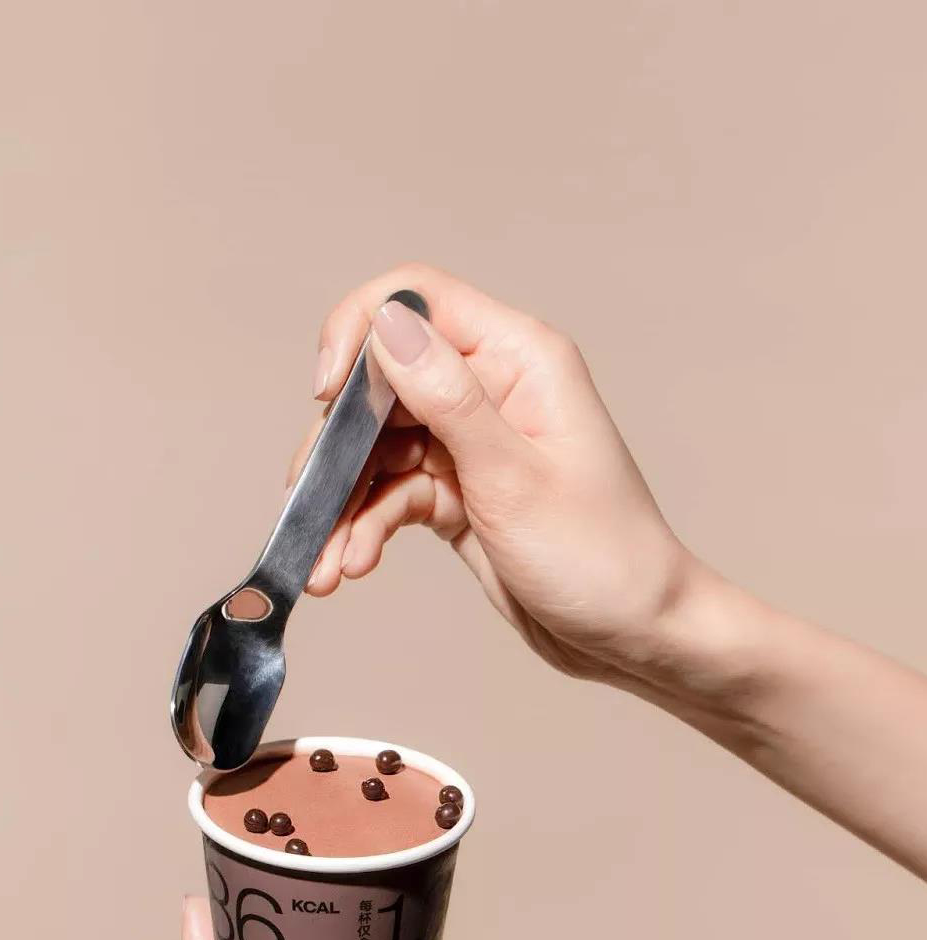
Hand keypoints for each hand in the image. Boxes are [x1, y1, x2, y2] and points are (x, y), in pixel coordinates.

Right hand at [293, 263, 926, 880]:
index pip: (417, 302)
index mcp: (519, 360)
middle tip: (307, 504)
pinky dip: (363, 528)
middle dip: (336, 446)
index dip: (358, 334)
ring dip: (341, 503)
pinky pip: (390, 494)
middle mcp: (492, 390)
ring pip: (376, 448)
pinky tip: (351, 566)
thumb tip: (387, 324)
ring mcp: (473, 443)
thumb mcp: (513, 479)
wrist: (634, 635)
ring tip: (325, 564)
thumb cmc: (601, 558)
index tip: (325, 396)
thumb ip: (447, 397)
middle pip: (381, 384)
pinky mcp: (459, 493)